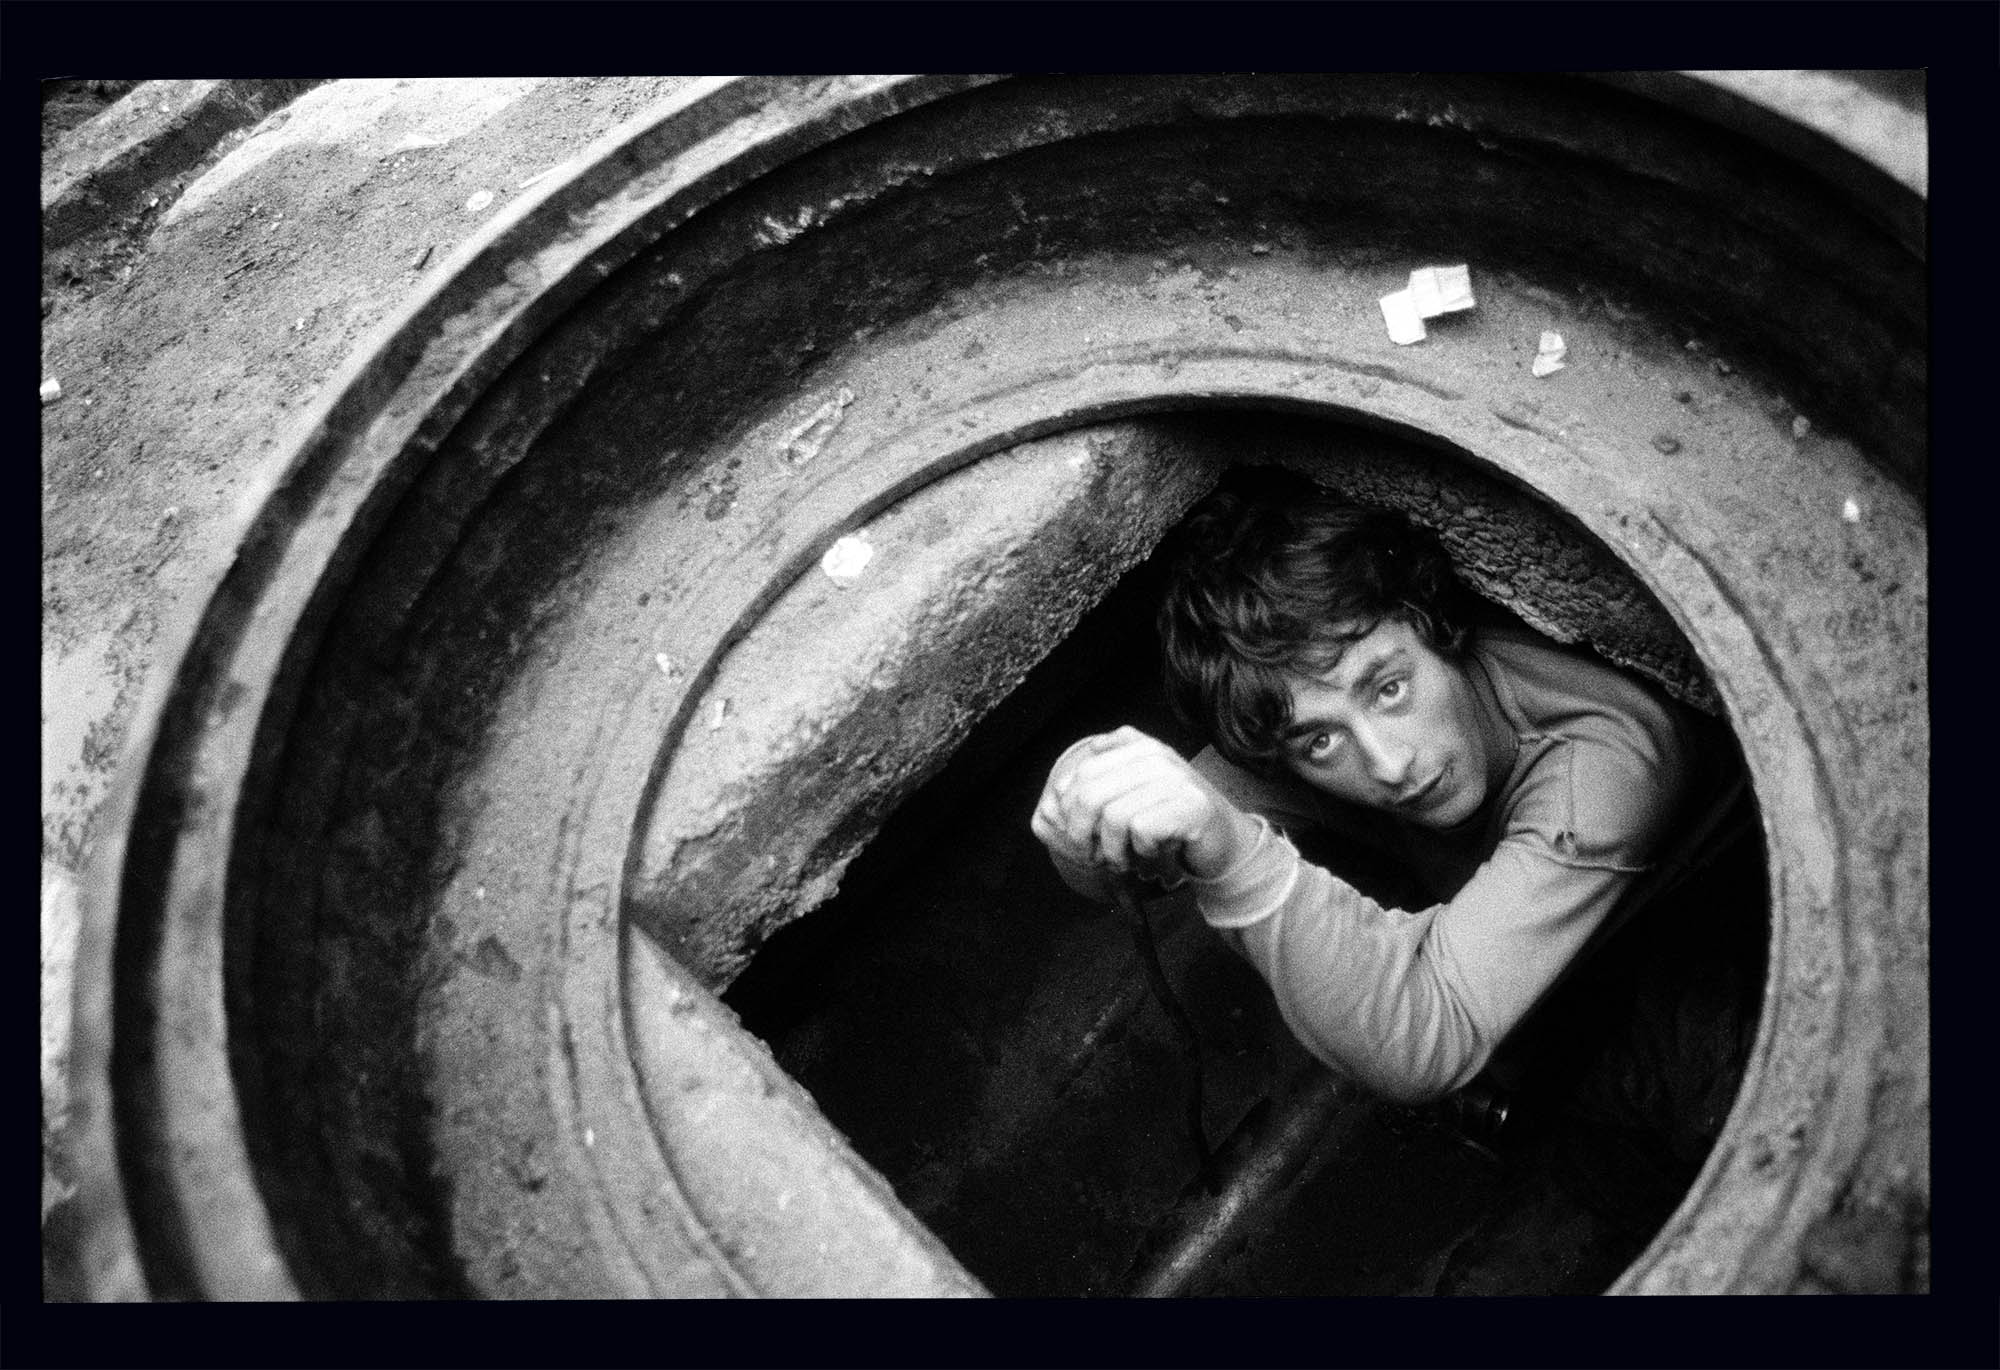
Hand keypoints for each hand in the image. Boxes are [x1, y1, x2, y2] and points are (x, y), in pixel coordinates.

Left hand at [1031, 726, 1258, 884]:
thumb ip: (1095, 788)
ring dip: (1114, 851)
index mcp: (1138, 748)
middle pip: (1090, 794)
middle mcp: (1156, 756)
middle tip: (1096, 856)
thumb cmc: (1170, 826)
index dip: (1068, 810)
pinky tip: (1156, 853)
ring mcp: (1176, 778)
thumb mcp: (1131, 798)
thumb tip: (1049, 803)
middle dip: (1083, 835)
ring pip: (1113, 817)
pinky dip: (1144, 852)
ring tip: (1127, 859)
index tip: (1078, 838)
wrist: (1226, 845)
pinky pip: (1143, 831)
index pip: (1081, 773)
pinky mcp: (1191, 805)